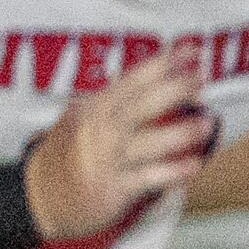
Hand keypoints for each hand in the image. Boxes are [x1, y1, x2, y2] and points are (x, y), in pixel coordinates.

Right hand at [22, 55, 212, 240]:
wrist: (41, 197)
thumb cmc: (72, 155)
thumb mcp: (85, 120)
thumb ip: (118, 103)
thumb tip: (167, 83)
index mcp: (95, 108)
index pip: (132, 80)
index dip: (162, 64)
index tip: (191, 50)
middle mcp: (100, 131)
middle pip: (139, 106)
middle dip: (172, 90)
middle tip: (200, 79)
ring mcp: (106, 160)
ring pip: (145, 143)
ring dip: (178, 133)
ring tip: (206, 123)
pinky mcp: (112, 189)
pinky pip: (146, 179)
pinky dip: (171, 172)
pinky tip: (193, 165)